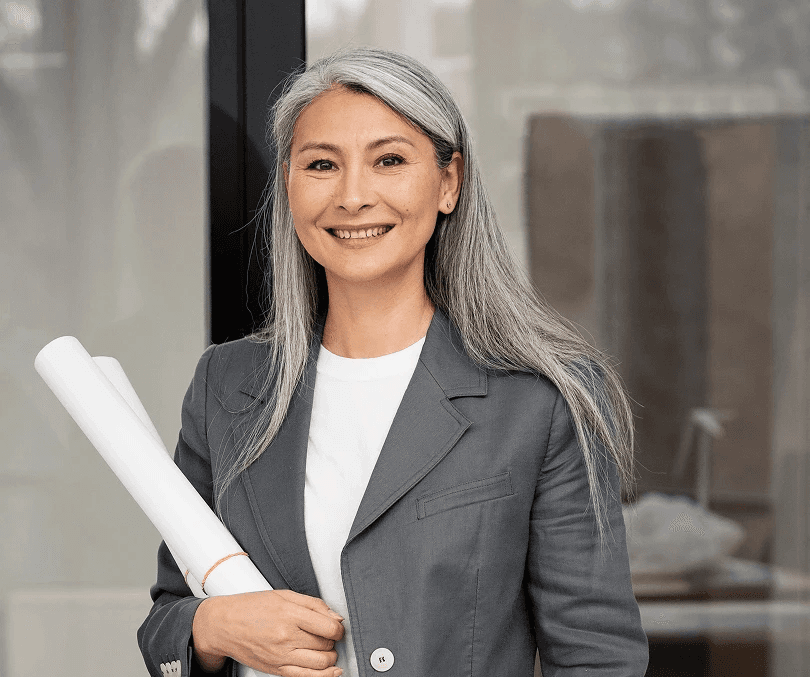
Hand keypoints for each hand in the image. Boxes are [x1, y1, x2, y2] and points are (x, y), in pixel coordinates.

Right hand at [192, 589, 344, 676]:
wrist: (223, 625)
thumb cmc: (251, 607)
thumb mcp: (284, 595)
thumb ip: (313, 604)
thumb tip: (335, 616)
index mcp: (290, 615)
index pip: (329, 627)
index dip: (338, 628)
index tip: (337, 626)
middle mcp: (286, 638)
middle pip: (326, 645)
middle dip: (333, 641)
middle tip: (328, 635)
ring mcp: (281, 656)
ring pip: (321, 664)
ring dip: (330, 658)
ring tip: (325, 649)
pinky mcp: (276, 670)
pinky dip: (323, 676)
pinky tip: (329, 670)